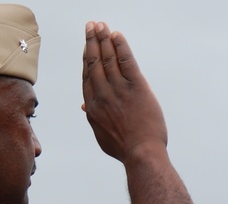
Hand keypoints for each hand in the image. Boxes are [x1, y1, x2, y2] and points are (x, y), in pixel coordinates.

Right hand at [81, 21, 166, 162]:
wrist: (142, 154)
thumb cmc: (124, 149)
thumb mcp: (102, 135)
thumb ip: (93, 118)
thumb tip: (85, 107)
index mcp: (93, 106)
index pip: (87, 75)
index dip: (87, 57)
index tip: (87, 45)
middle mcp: (102, 94)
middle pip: (94, 62)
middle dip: (92, 41)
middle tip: (91, 26)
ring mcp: (119, 90)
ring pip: (108, 59)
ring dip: (104, 39)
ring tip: (101, 25)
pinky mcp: (136, 88)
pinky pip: (126, 61)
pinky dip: (121, 47)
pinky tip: (117, 36)